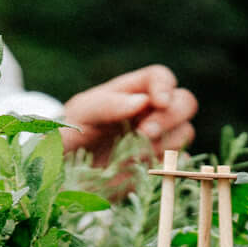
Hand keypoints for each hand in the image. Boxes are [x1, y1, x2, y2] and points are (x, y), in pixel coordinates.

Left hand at [60, 65, 198, 161]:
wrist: (63, 169)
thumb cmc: (70, 131)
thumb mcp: (81, 114)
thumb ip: (107, 105)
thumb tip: (141, 101)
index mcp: (132, 92)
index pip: (160, 77)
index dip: (165, 86)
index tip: (159, 102)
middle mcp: (151, 112)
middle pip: (184, 102)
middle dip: (170, 117)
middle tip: (144, 132)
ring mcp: (157, 139)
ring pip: (185, 132)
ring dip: (166, 142)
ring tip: (134, 153)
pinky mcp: (157, 165)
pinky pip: (177, 163)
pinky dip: (169, 165)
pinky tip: (146, 168)